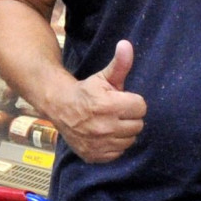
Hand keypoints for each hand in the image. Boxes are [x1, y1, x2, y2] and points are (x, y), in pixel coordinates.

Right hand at [46, 40, 145, 164]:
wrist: (60, 107)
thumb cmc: (87, 90)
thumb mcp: (104, 76)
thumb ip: (120, 63)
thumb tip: (126, 44)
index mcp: (108, 105)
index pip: (141, 107)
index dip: (132, 102)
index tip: (121, 100)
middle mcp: (104, 127)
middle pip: (138, 125)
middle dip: (129, 117)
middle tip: (115, 112)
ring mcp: (99, 144)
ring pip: (130, 140)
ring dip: (123, 132)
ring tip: (110, 123)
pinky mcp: (94, 156)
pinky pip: (118, 153)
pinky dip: (114, 146)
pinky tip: (104, 135)